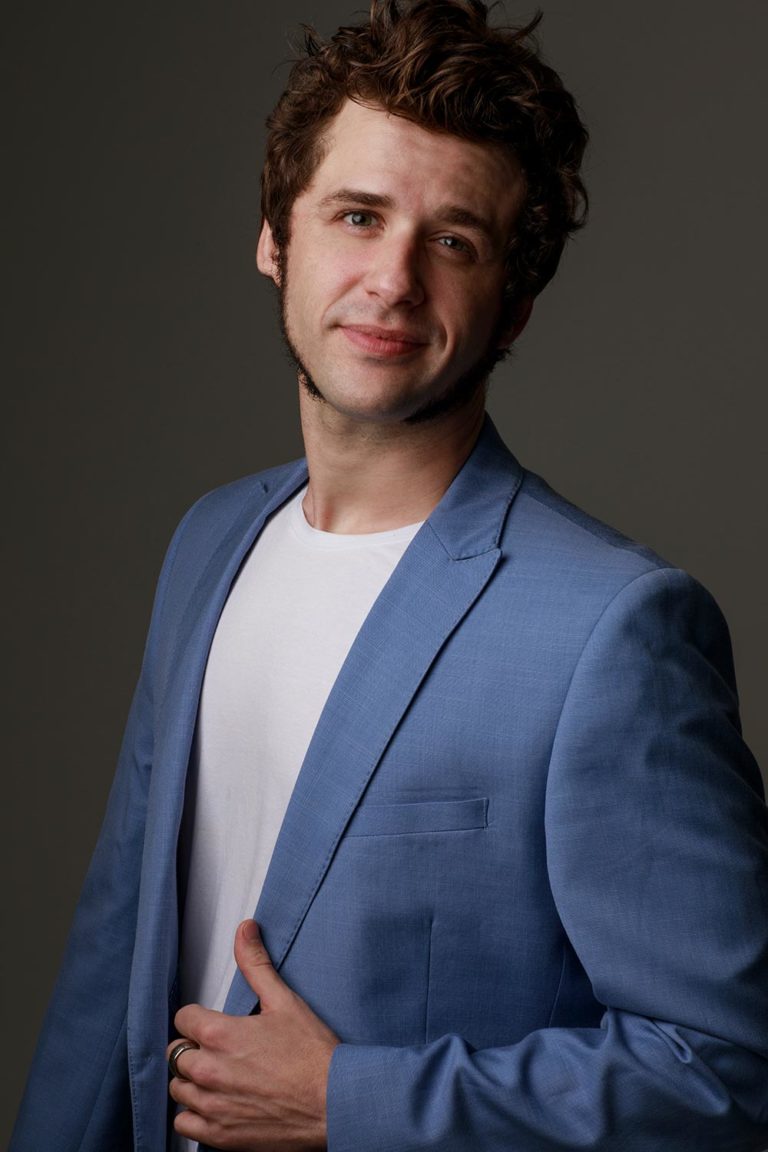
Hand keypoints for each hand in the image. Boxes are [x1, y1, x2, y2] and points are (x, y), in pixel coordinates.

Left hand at [167, 919, 339, 1149]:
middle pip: (176, 1053)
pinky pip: (183, 1124)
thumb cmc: (314, 1056)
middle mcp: (209, 1071)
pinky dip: (195, 1114)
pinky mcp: (219, 1136)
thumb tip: (245, 930)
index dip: (197, 1017)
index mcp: (220, 1035)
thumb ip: (256, 964)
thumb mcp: (285, 1001)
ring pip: (178, 1088)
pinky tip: (216, 1103)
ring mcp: (212, 1106)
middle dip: (194, 1047)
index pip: (183, 1018)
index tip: (211, 1023)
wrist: (334, 1103)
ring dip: (193, 1080)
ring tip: (218, 1075)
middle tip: (219, 1049)